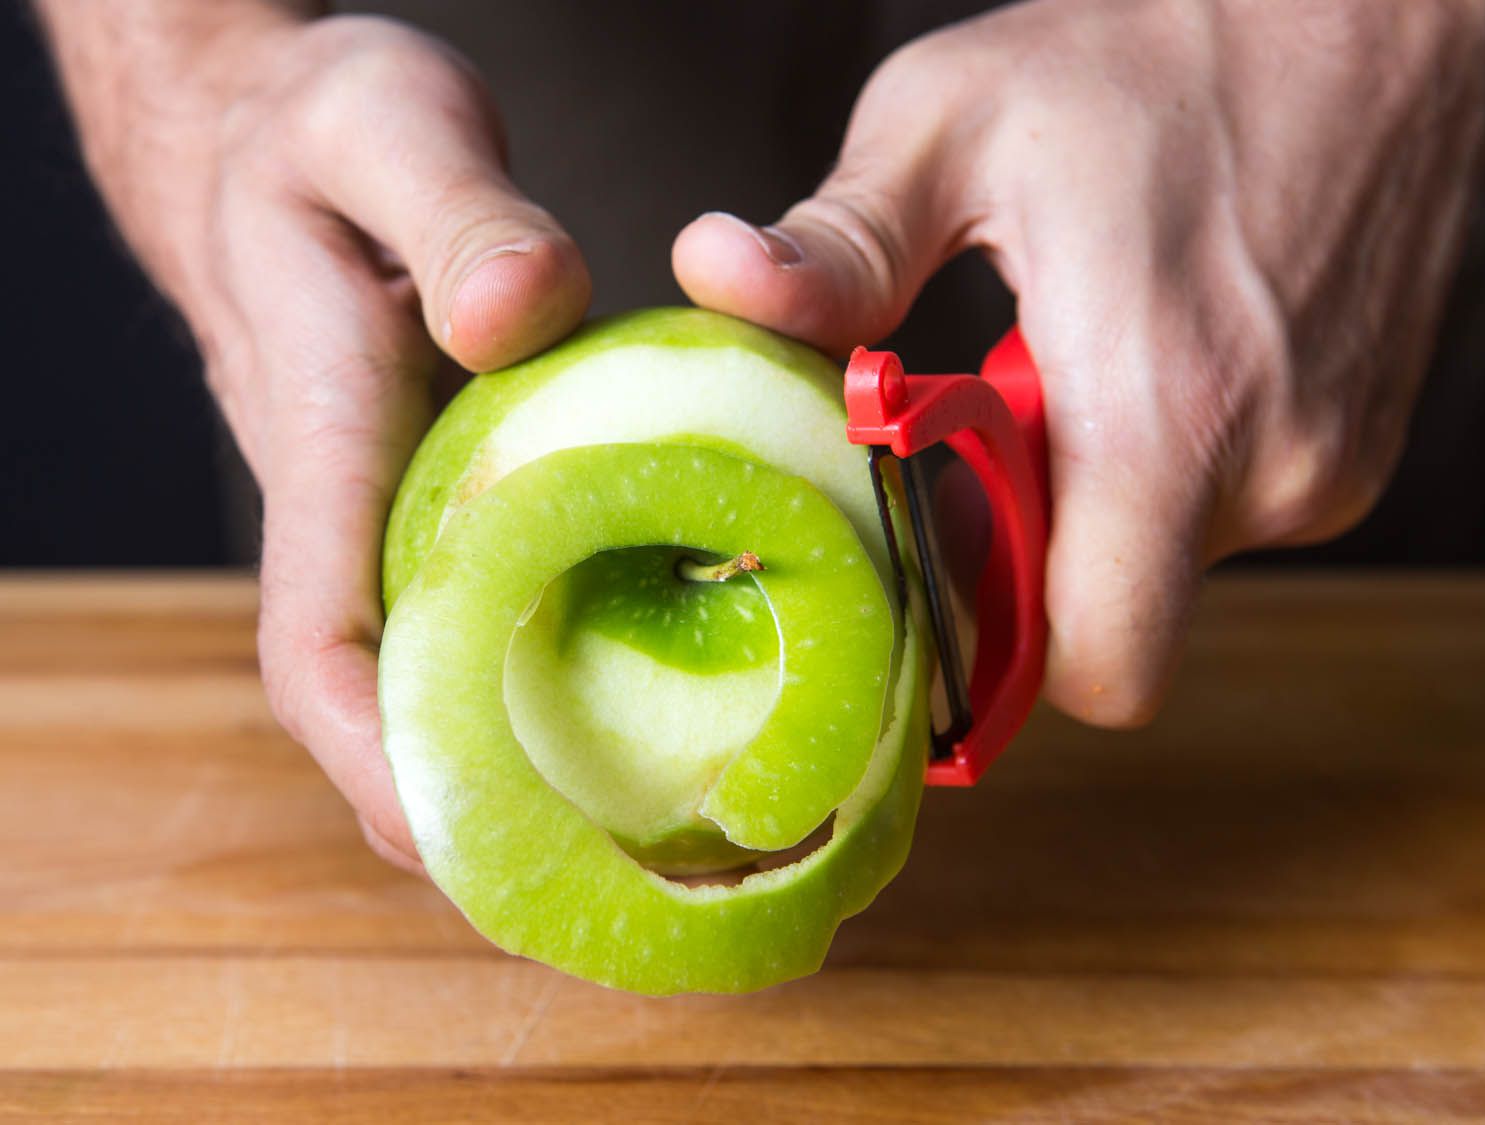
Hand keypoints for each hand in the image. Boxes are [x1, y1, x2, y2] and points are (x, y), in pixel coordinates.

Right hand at [38, 1, 590, 866]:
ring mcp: (387, 504)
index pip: (318, 638)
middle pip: (380, 699)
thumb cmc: (319, 126)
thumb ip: (455, 213)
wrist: (268, 128)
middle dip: (460, 807)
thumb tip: (524, 316)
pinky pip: (477, 603)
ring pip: (432, 666)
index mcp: (329, 435)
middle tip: (593, 886)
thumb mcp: (386, 123)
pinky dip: (536, 670)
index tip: (455, 838)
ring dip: (506, 763)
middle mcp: (351, 501)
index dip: (373, 757)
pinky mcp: (430, 485)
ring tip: (632, 837)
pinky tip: (631, 696)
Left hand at [675, 0, 1484, 725]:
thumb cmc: (1166, 47)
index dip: (1001, 651)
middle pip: (1110, 620)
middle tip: (990, 429)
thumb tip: (717, 274)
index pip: (1096, 665)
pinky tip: (1146, 358)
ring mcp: (1330, 463)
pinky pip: (1226, 514)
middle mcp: (1270, 464)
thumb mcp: (958, 123)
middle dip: (1030, 556)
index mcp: (1161, 410)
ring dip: (1097, 500)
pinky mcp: (1355, 448)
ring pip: (1164, 569)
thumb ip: (842, 243)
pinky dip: (1166, 467)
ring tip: (1079, 361)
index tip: (938, 563)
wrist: (1368, 9)